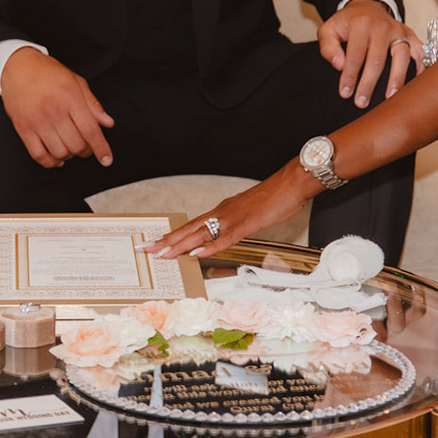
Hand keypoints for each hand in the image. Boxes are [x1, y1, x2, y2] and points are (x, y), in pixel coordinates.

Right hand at [0, 47, 114, 168]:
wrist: (17, 66)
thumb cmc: (48, 73)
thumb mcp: (76, 81)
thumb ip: (92, 104)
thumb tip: (108, 123)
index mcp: (70, 98)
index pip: (90, 130)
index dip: (101, 148)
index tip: (107, 160)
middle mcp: (54, 111)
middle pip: (76, 145)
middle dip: (86, 151)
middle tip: (86, 147)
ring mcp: (37, 121)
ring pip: (59, 152)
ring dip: (69, 156)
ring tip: (70, 148)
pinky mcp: (23, 128)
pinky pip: (38, 155)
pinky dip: (50, 162)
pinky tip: (56, 158)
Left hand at [145, 167, 317, 258]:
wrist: (291, 183)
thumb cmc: (273, 198)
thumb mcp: (249, 214)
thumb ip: (234, 224)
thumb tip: (223, 235)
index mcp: (222, 211)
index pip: (192, 226)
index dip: (173, 236)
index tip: (156, 243)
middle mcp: (222, 213)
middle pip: (189, 229)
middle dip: (167, 241)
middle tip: (147, 249)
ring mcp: (232, 218)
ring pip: (200, 233)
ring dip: (180, 244)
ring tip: (162, 253)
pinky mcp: (246, 224)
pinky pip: (224, 238)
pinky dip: (209, 246)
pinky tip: (197, 253)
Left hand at [318, 0, 416, 107]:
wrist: (367, 7)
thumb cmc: (347, 23)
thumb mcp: (329, 30)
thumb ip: (329, 47)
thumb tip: (340, 65)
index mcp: (361, 24)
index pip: (355, 55)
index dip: (350, 76)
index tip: (345, 93)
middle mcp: (383, 26)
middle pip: (378, 59)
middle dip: (369, 83)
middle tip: (361, 102)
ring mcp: (399, 30)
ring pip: (402, 56)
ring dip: (396, 79)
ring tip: (390, 97)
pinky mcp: (410, 35)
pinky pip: (420, 52)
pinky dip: (421, 68)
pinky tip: (414, 85)